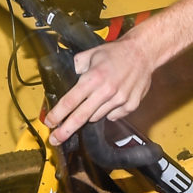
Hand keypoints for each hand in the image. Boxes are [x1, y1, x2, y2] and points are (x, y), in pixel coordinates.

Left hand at [43, 35, 157, 144]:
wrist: (143, 52)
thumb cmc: (116, 52)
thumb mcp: (91, 53)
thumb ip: (77, 66)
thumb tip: (70, 78)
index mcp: (93, 78)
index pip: (70, 101)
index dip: (57, 114)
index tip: (49, 123)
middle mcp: (106, 91)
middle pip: (81, 117)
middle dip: (65, 130)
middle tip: (55, 139)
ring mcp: (120, 100)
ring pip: (96, 117)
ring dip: (90, 113)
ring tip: (95, 99)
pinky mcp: (131, 106)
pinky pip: (113, 116)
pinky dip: (108, 111)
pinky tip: (111, 99)